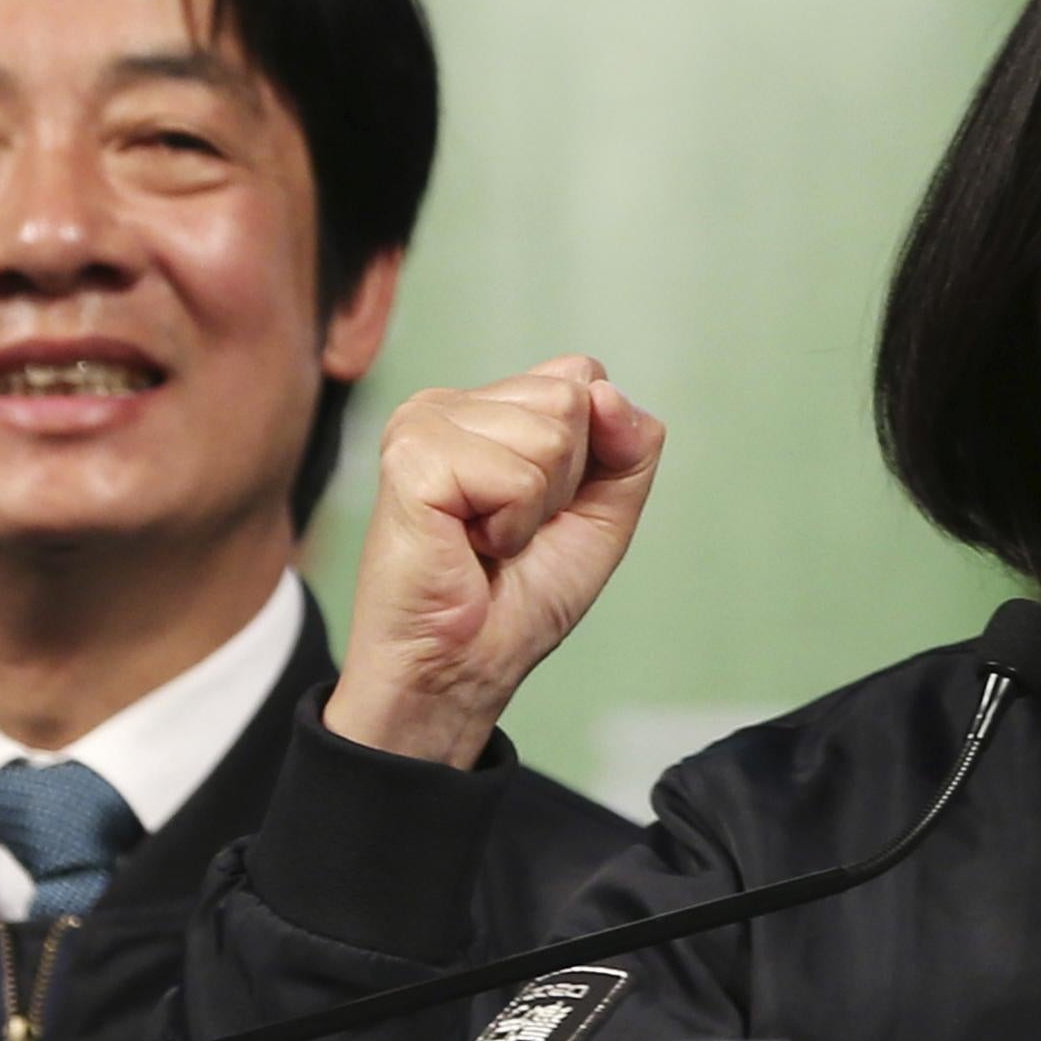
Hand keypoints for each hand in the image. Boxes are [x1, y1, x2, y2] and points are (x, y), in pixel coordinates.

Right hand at [324, 356, 665, 768]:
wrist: (464, 665)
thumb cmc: (520, 595)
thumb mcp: (603, 513)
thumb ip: (630, 448)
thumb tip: (607, 392)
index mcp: (490, 405)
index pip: (584, 374)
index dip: (594, 451)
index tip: (546, 506)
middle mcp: (451, 402)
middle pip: (572, 399)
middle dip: (566, 480)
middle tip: (512, 529)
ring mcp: (423, 424)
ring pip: (550, 434)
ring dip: (535, 507)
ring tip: (488, 539)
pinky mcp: (411, 458)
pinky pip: (516, 476)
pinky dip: (510, 525)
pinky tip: (469, 544)